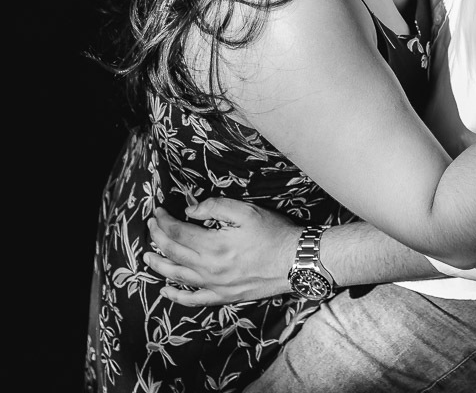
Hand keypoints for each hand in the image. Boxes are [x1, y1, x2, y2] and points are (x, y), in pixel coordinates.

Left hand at [143, 198, 300, 305]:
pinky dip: (176, 296)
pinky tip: (166, 290)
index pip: (178, 232)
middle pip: (173, 252)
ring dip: (159, 265)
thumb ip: (217, 207)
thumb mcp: (247, 211)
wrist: (295, 261)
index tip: (158, 212)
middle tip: (150, 226)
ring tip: (148, 256)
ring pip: (176, 276)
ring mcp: (215, 285)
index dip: (164, 221)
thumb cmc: (274, 233)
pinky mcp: (223, 296)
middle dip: (157, 237)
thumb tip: (191, 210)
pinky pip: (193, 299)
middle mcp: (209, 268)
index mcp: (214, 245)